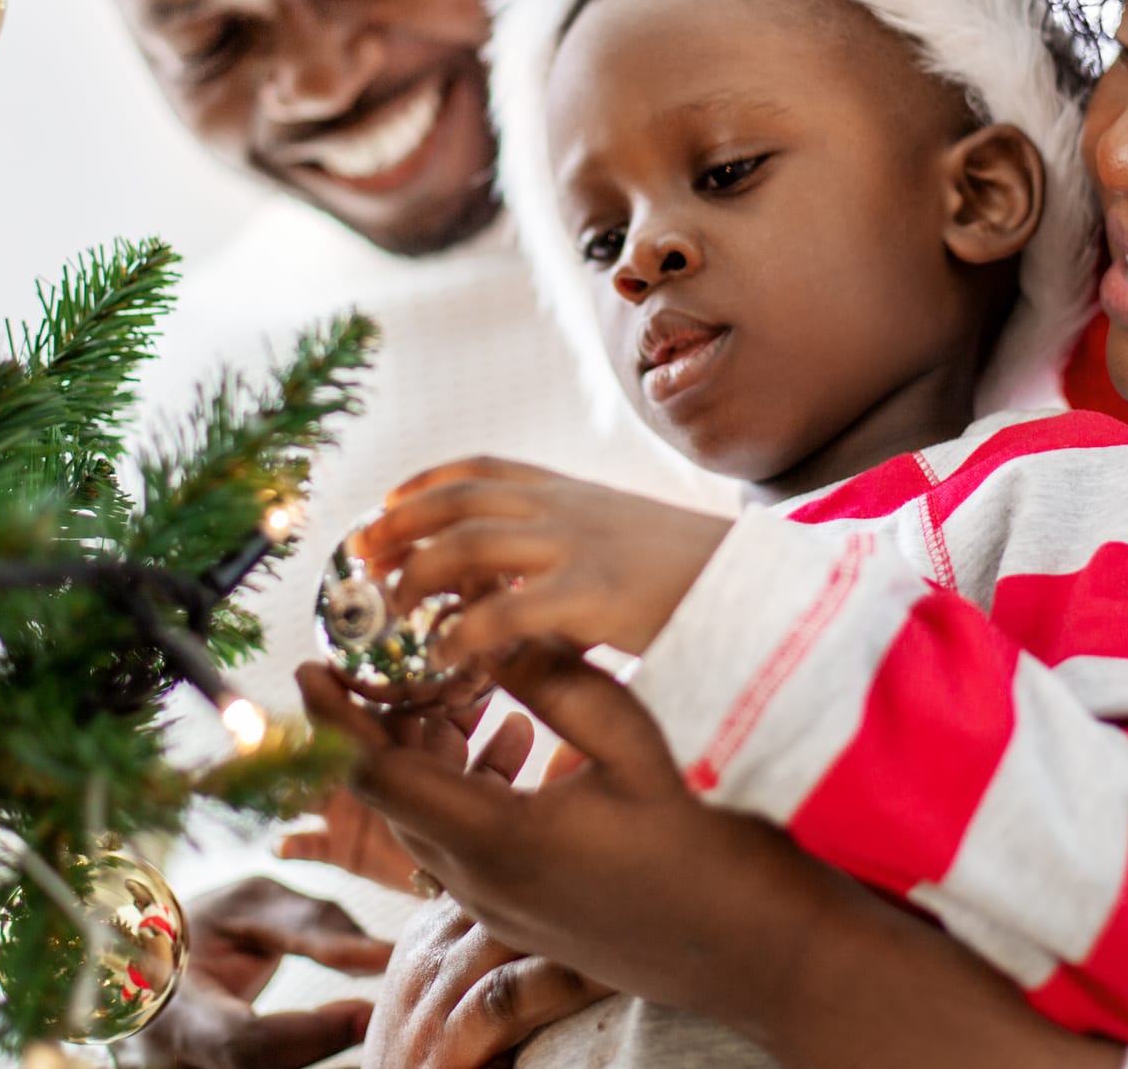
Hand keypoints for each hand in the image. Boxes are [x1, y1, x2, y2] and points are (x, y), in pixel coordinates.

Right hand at [136, 878, 391, 1068]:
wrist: (137, 955)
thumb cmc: (198, 919)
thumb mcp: (251, 901)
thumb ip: (316, 926)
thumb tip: (384, 956)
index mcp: (172, 1006)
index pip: (243, 1040)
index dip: (313, 1035)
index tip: (367, 1011)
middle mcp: (169, 1059)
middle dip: (323, 1055)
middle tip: (375, 1025)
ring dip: (319, 1063)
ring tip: (361, 1034)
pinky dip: (303, 1063)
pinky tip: (338, 1045)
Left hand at [298, 647, 1126, 1068]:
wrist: (766, 954)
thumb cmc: (714, 847)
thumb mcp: (638, 745)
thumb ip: (560, 685)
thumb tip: (496, 636)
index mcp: (497, 841)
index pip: (380, 772)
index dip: (334, 717)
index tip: (305, 665)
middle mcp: (483, 885)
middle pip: (393, 796)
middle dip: (370, 724)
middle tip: (366, 655)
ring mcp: (505, 910)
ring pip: (429, 821)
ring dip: (419, 755)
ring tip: (431, 684)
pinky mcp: (530, 917)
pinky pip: (465, 845)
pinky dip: (457, 788)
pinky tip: (494, 741)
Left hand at [354, 458, 730, 661]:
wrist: (768, 586)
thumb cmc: (698, 578)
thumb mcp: (626, 542)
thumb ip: (571, 551)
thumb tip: (518, 586)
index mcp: (572, 493)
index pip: (480, 470)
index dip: (424, 485)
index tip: (386, 505)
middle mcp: (565, 509)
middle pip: (455, 501)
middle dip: (397, 526)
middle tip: (359, 561)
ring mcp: (577, 548)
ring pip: (465, 546)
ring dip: (415, 574)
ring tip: (389, 611)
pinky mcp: (593, 596)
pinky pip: (504, 611)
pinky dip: (461, 633)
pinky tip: (442, 658)